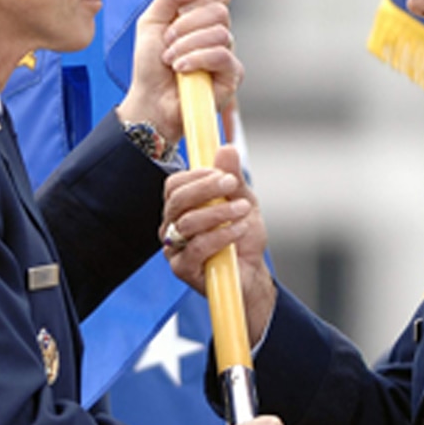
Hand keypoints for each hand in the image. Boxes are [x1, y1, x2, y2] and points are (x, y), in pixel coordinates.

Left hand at [116, 0, 241, 144]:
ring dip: (187, 46)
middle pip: (219, 10)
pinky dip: (198, 59)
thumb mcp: (151, 22)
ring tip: (171, 60)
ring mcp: (227, 55)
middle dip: (187, 25)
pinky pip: (222, 55)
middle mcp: (217, 35)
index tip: (183, 8)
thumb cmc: (151, 67)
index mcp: (201, 19)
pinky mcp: (232, 76)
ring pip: (220, 33)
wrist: (150, 100)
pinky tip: (182, 69)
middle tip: (168, 42)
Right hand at [161, 144, 274, 340]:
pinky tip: (239, 230)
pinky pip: (198, 246)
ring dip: (220, 212)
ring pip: (188, 222)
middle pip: (177, 200)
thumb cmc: (242, 241)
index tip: (225, 173)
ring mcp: (174, 249)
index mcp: (181, 209)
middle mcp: (171, 227)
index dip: (198, 175)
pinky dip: (222, 235)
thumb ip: (233, 178)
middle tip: (232, 185)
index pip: (175, 185)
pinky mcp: (182, 269)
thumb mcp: (243, 202)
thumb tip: (226, 149)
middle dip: (207, 188)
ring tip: (243, 211)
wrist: (251, 275)